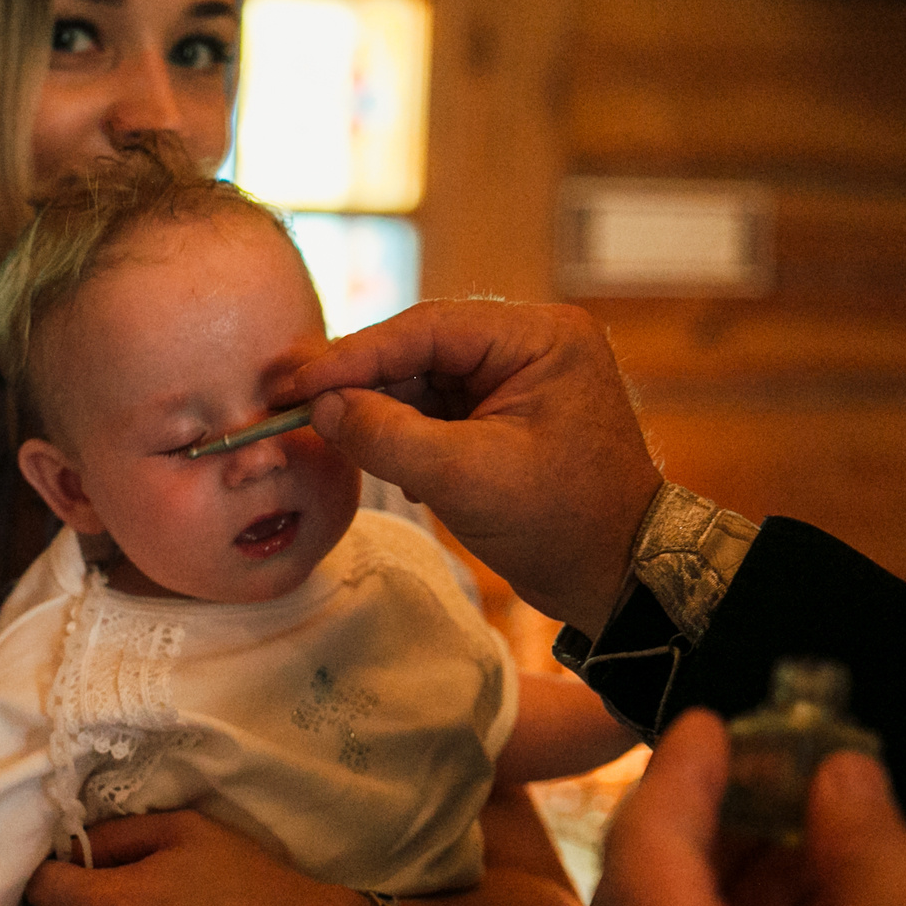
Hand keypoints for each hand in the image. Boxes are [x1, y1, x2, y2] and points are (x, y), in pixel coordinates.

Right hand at [282, 301, 660, 637]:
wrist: (620, 577)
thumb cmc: (564, 525)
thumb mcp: (467, 478)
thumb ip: (388, 436)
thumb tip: (321, 406)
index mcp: (541, 337)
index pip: (427, 328)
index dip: (353, 355)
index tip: (296, 381)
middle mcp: (532, 345)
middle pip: (420, 347)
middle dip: (357, 378)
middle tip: (285, 394)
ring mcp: (519, 379)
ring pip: (424, 379)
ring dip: (377, 408)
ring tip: (320, 429)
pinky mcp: (506, 414)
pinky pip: (438, 409)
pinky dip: (403, 432)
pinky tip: (380, 458)